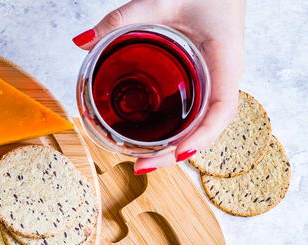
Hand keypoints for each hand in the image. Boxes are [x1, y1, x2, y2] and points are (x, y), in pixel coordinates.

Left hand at [72, 0, 245, 174]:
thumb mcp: (160, 2)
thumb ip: (121, 19)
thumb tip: (82, 42)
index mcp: (225, 60)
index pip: (223, 108)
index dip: (203, 135)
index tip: (180, 152)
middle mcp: (224, 78)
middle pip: (208, 128)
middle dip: (177, 152)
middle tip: (141, 166)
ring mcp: (215, 84)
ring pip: (202, 126)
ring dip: (175, 148)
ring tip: (143, 163)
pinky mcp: (204, 83)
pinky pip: (196, 115)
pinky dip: (178, 133)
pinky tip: (155, 145)